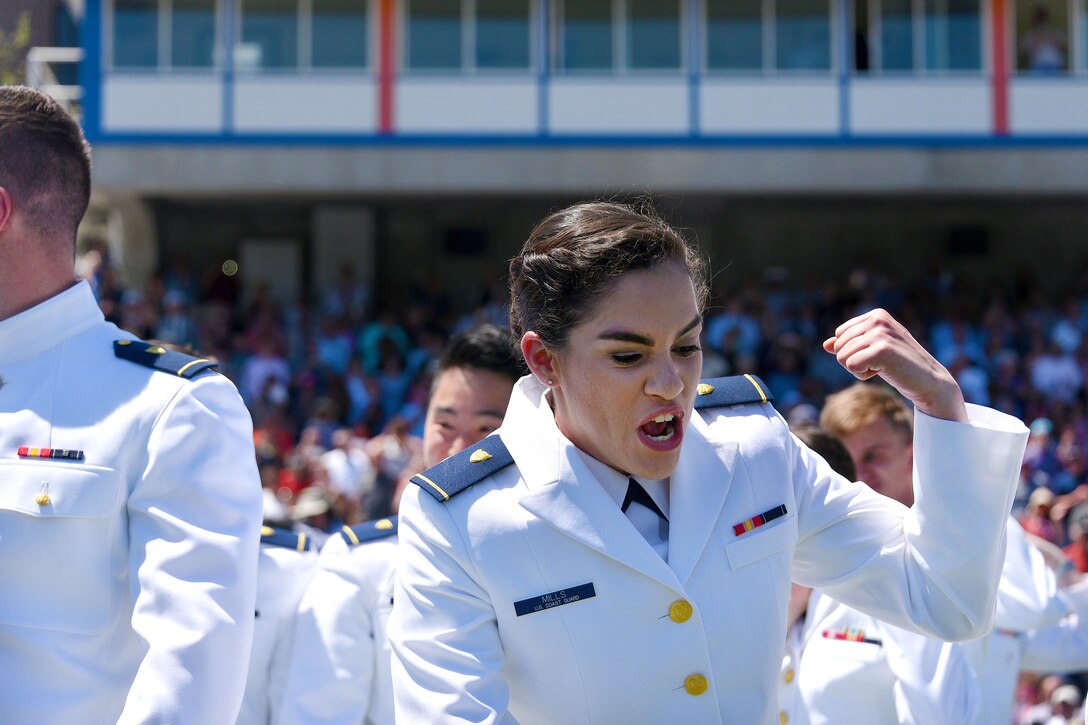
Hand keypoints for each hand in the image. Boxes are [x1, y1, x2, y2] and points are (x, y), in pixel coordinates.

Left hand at [823, 309, 967, 422]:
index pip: (840, 334)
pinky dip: (862, 375)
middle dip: (854, 360)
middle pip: (839, 345)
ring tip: (883, 367)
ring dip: (859, 369)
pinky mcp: (882, 350)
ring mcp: (880, 333)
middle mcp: (878, 319)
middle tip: (880, 363)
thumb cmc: (900, 365)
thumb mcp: (873, 350)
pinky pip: (851, 366)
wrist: (929, 381)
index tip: (876, 354)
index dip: (853, 350)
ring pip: (842, 356)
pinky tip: (882, 372)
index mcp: (876, 315)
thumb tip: (826, 344)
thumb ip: (850, 345)